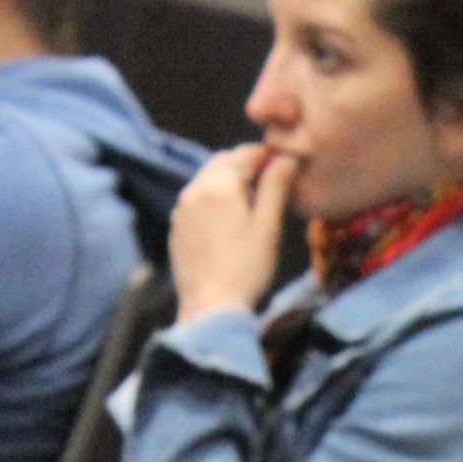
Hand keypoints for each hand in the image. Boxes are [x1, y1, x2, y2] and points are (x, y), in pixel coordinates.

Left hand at [171, 145, 298, 320]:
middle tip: (270, 177)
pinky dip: (213, 199)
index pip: (245, 154)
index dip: (267, 154)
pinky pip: (196, 201)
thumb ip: (276, 187)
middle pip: (222, 162)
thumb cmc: (246, 268)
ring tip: (251, 198)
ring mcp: (181, 209)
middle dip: (245, 164)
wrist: (210, 308)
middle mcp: (195, 190)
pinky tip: (228, 219)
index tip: (285, 160)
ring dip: (228, 180)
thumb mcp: (268, 226)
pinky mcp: (176, 228)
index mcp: (220, 185)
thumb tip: (286, 158)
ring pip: (207, 180)